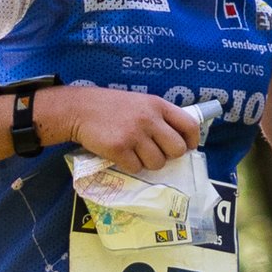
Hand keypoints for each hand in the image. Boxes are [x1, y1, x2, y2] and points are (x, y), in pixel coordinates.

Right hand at [51, 84, 202, 175]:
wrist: (79, 109)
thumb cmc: (111, 107)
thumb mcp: (140, 102)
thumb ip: (159, 116)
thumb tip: (179, 141)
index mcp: (157, 105)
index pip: (189, 125)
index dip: (192, 141)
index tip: (188, 147)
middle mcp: (149, 119)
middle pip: (177, 149)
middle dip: (169, 156)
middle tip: (157, 153)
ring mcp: (134, 134)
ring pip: (157, 163)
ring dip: (148, 163)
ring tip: (135, 153)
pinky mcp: (119, 148)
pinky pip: (136, 168)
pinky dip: (130, 166)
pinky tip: (122, 155)